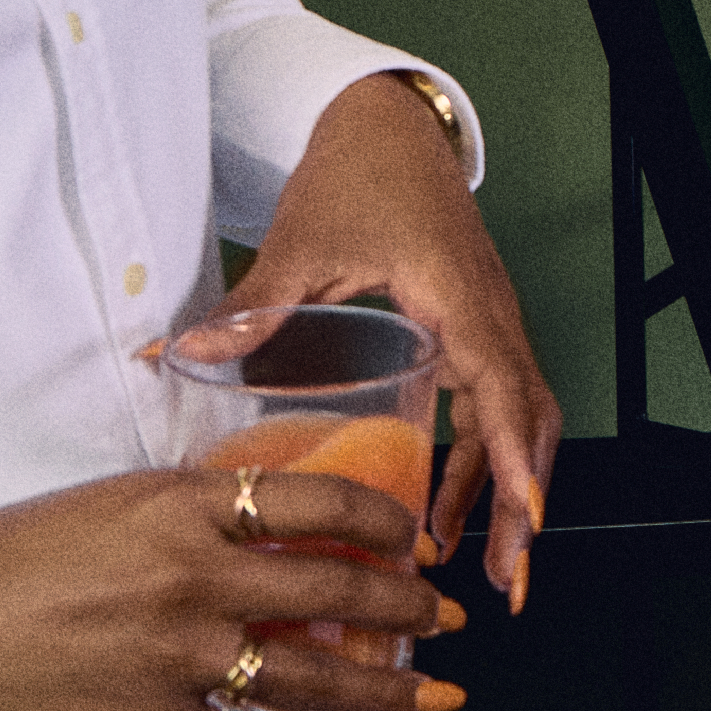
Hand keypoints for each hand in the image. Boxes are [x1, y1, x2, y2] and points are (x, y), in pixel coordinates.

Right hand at [0, 462, 460, 710]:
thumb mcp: (106, 501)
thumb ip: (187, 510)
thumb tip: (258, 521)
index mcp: (183, 505)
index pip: (318, 501)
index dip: (383, 520)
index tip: (410, 536)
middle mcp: (194, 575)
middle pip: (337, 590)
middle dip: (407, 611)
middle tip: (446, 620)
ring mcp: (177, 653)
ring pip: (310, 676)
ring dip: (383, 693)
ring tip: (426, 698)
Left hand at [171, 76, 559, 608]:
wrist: (389, 128)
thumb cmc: (359, 175)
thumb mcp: (303, 240)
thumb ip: (253, 305)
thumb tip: (181, 356)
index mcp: (458, 299)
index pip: (503, 389)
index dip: (513, 460)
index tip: (523, 520)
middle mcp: (488, 319)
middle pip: (529, 425)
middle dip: (524, 506)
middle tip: (505, 581)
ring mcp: (487, 328)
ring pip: (518, 425)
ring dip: (509, 497)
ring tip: (488, 571)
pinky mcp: (473, 333)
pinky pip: (494, 411)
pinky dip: (483, 468)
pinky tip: (448, 515)